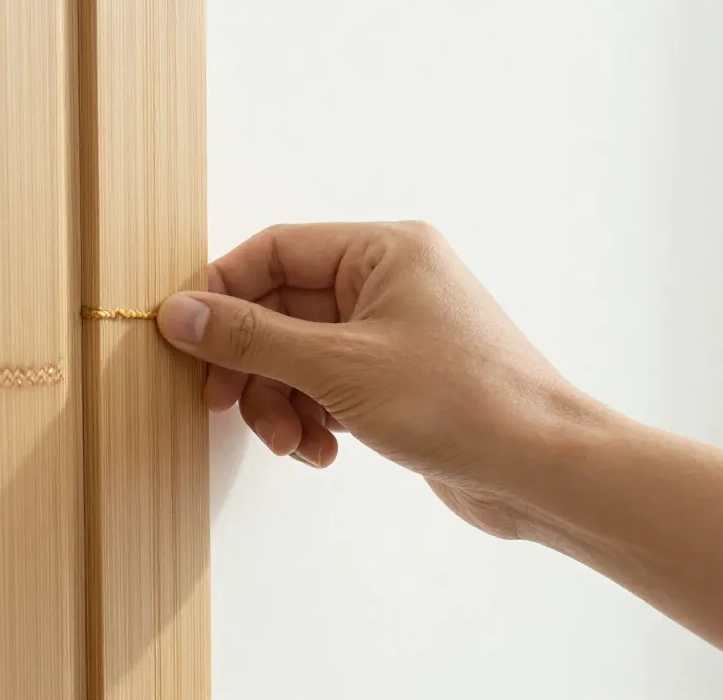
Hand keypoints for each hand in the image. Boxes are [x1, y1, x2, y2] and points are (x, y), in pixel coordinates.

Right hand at [157, 222, 600, 537]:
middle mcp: (387, 281)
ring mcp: (392, 331)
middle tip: (224, 405)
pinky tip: (325, 452)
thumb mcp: (339, 368)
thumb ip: (252, 338)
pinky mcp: (395, 378)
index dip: (223, 293)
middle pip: (279, 309)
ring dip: (279, 402)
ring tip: (293, 443)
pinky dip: (311, 418)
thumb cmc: (462, 404)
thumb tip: (178, 313)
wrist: (544, 471)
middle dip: (253, 366)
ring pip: (297, 354)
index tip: (188, 340)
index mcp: (383, 250)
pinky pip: (325, 386)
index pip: (274, 251)